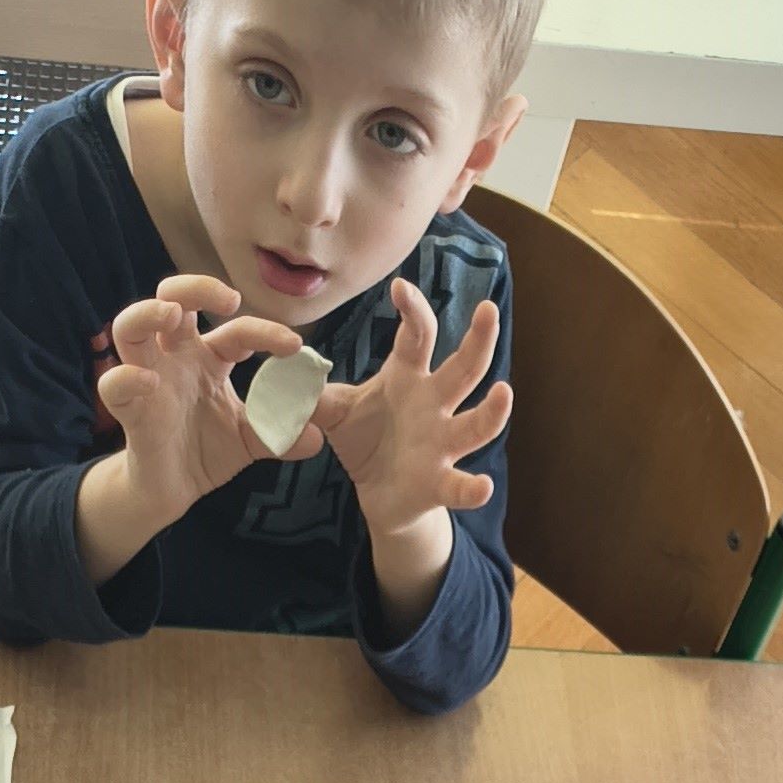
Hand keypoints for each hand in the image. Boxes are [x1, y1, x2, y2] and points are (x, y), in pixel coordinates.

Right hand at [98, 275, 308, 524]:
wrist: (172, 490)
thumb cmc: (206, 451)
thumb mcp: (250, 441)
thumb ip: (280, 434)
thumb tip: (318, 435)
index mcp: (207, 358)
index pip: (236, 330)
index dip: (264, 332)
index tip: (294, 346)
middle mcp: (175, 358)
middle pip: (172, 298)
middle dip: (195, 286)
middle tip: (228, 299)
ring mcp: (147, 378)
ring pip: (129, 327)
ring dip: (148, 313)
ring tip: (171, 315)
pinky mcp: (128, 409)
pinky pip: (114, 385)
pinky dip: (127, 378)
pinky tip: (149, 383)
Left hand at [314, 281, 511, 534]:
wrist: (381, 494)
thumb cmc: (365, 439)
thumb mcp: (334, 411)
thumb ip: (311, 390)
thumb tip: (279, 368)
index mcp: (410, 377)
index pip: (417, 335)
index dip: (412, 309)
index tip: (399, 288)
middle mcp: (435, 405)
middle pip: (464, 367)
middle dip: (479, 340)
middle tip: (489, 309)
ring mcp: (443, 444)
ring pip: (475, 424)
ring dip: (492, 411)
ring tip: (503, 393)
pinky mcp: (441, 482)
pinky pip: (460, 485)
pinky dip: (472, 488)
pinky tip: (483, 487)